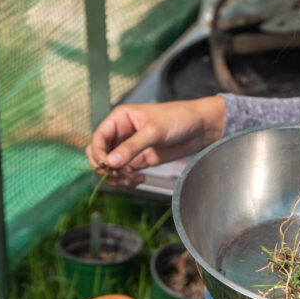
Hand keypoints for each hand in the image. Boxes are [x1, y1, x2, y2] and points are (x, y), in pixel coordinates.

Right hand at [85, 96, 225, 186]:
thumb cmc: (179, 118)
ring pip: (110, 167)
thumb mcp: (155, 131)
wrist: (201, 128)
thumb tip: (110, 162)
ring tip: (132, 179)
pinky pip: (124, 173)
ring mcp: (129, 148)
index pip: (98, 138)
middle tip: (120, 175)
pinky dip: (127, 180)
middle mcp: (121, 133)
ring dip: (116, 177)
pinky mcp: (139, 160)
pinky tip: (139, 179)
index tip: (108, 166)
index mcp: (120, 118)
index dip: (98, 154)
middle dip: (106, 168)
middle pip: (99, 154)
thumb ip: (132, 147)